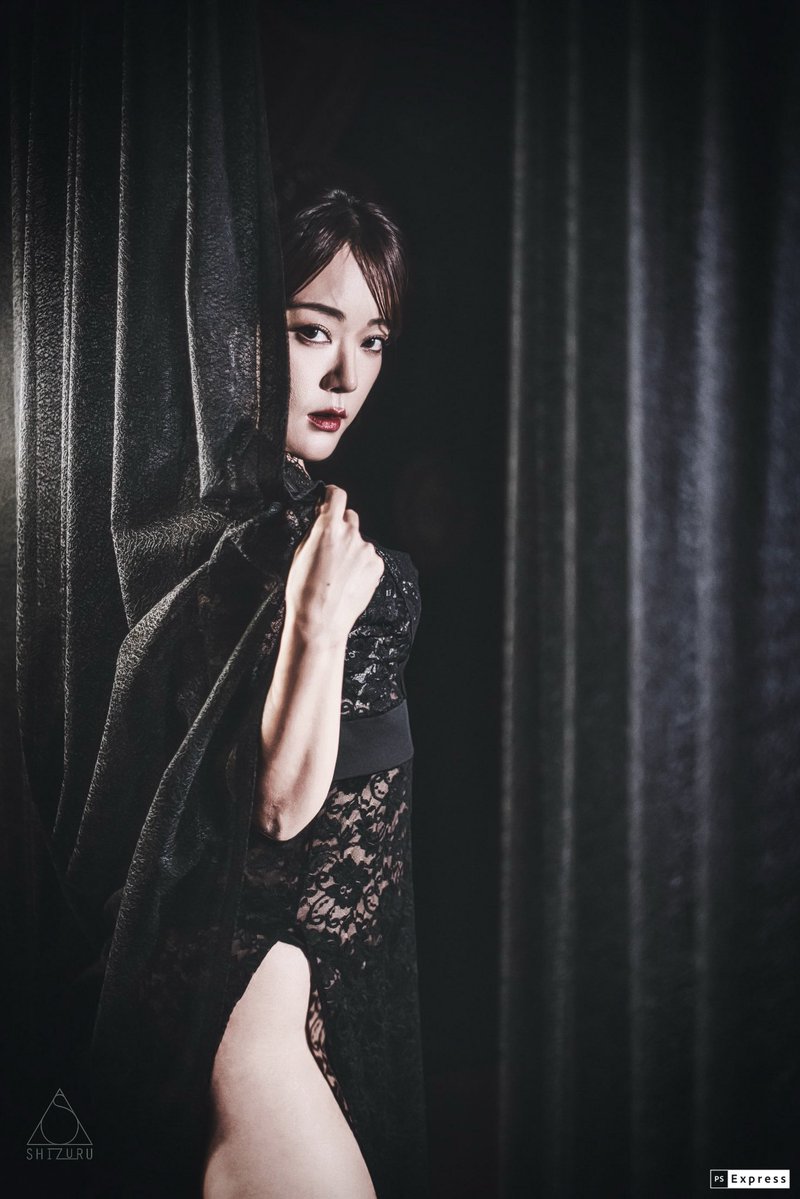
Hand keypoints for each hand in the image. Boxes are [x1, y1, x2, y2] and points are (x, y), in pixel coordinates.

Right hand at [284, 485, 383, 648]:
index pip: (337, 495)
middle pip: (350, 517)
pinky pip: (368, 557)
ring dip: (351, 548)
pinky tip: (349, 580)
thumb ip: (314, 531)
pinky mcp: (376, 566)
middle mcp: (351, 535)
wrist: (321, 621)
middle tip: (330, 547)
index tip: (329, 499)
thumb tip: (320, 518)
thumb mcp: (299, 553)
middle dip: (341, 526)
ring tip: (338, 572)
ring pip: (359, 541)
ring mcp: (367, 551)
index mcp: (329, 528)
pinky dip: (361, 564)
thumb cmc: (303, 591)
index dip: (331, 495)